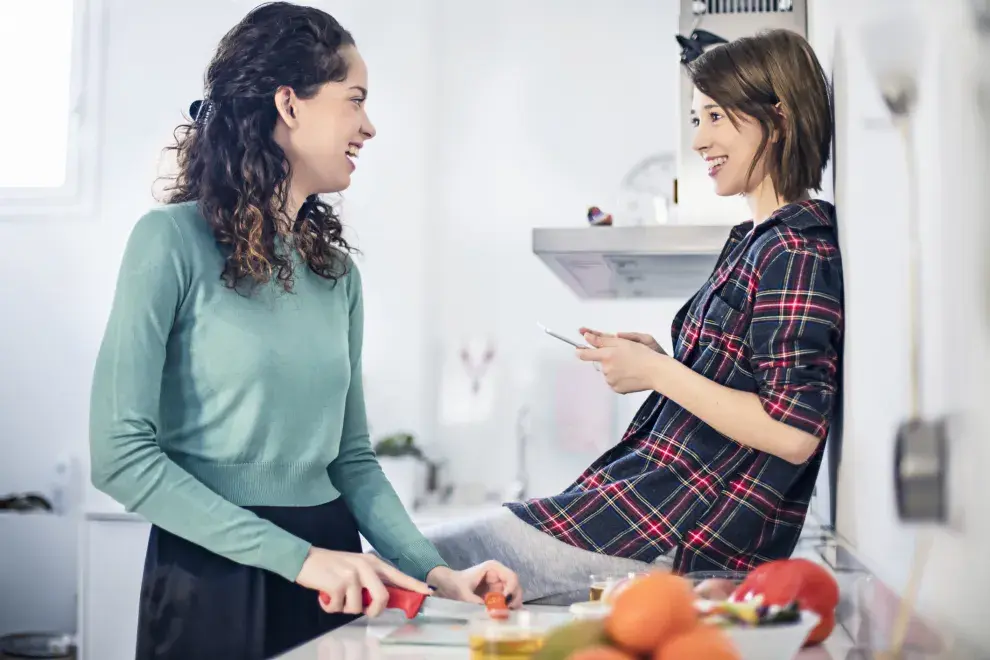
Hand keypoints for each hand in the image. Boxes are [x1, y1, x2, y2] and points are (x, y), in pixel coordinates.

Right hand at [295, 548, 429, 616]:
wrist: (304, 559)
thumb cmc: (330, 567)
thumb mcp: (355, 568)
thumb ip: (370, 581)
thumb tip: (384, 601)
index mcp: (371, 562)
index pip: (398, 576)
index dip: (414, 585)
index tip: (428, 592)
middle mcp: (365, 566)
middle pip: (382, 598)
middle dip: (373, 611)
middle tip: (363, 609)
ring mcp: (352, 575)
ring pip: (358, 608)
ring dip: (345, 607)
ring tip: (336, 594)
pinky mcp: (338, 584)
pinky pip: (340, 608)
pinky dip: (331, 607)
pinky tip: (326, 595)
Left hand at [427, 561, 522, 607]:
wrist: (447, 585)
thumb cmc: (455, 584)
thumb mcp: (463, 593)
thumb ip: (474, 601)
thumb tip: (488, 612)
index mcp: (493, 568)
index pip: (511, 577)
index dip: (511, 589)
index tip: (504, 601)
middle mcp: (499, 575)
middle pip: (515, 586)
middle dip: (514, 599)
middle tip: (508, 612)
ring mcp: (499, 584)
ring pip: (513, 594)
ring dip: (512, 605)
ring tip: (505, 615)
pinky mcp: (496, 593)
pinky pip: (506, 600)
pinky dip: (507, 608)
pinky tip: (504, 616)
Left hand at [577, 332, 665, 393]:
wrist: (657, 372)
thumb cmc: (645, 354)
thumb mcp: (625, 341)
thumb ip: (603, 339)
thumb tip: (587, 337)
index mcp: (608, 354)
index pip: (585, 354)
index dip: (581, 350)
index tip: (579, 349)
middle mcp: (607, 368)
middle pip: (600, 362)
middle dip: (607, 358)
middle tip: (623, 355)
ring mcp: (611, 380)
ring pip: (607, 372)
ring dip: (614, 368)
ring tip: (630, 365)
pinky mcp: (617, 389)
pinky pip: (613, 382)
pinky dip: (619, 378)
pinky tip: (630, 374)